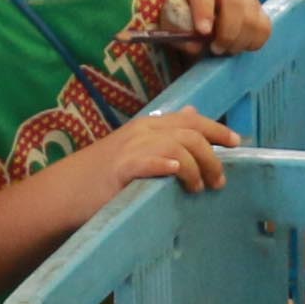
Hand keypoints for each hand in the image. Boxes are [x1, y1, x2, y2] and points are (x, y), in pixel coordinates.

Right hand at [91, 104, 237, 197]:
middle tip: (219, 181)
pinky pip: (149, 161)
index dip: (218, 130)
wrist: (67, 190)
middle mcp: (144, 130)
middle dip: (213, 156)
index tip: (237, 143)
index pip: (192, 120)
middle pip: (191, 133)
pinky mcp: (121, 168)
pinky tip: (177, 171)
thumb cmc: (106, 173)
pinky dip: (167, 164)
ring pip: (178, 146)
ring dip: (196, 167)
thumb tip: (194, 113)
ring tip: (200, 187)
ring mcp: (132, 147)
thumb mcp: (138, 145)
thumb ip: (167, 131)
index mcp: (150, 124)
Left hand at [123, 0, 270, 59]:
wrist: (196, 12)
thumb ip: (178, 33)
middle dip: (226, 31)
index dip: (204, 10)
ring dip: (240, 40)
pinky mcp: (258, 8)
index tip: (203, 32)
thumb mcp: (170, 23)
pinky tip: (239, 46)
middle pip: (234, 2)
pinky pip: (264, 27)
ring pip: (252, 17)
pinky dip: (253, 41)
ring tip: (225, 50)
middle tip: (216, 49)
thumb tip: (196, 46)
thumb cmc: (181, 15)